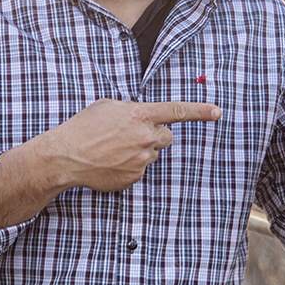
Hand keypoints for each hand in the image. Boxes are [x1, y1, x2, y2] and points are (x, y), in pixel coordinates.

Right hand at [0, 99, 220, 226]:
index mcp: (140, 115)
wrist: (66, 156)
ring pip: (152, 154)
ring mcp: (142, 159)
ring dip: (139, 151)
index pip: (177, 111)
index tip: (217, 111)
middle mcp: (145, 137)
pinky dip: (129, 167)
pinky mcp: (135, 177)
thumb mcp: (106, 106)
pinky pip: (141, 170)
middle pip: (166, 136)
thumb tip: (139, 115)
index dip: (200, 111)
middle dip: (154, 136)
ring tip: (113, 150)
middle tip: (130, 136)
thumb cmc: (83, 127)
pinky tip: (111, 163)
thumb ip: (130, 109)